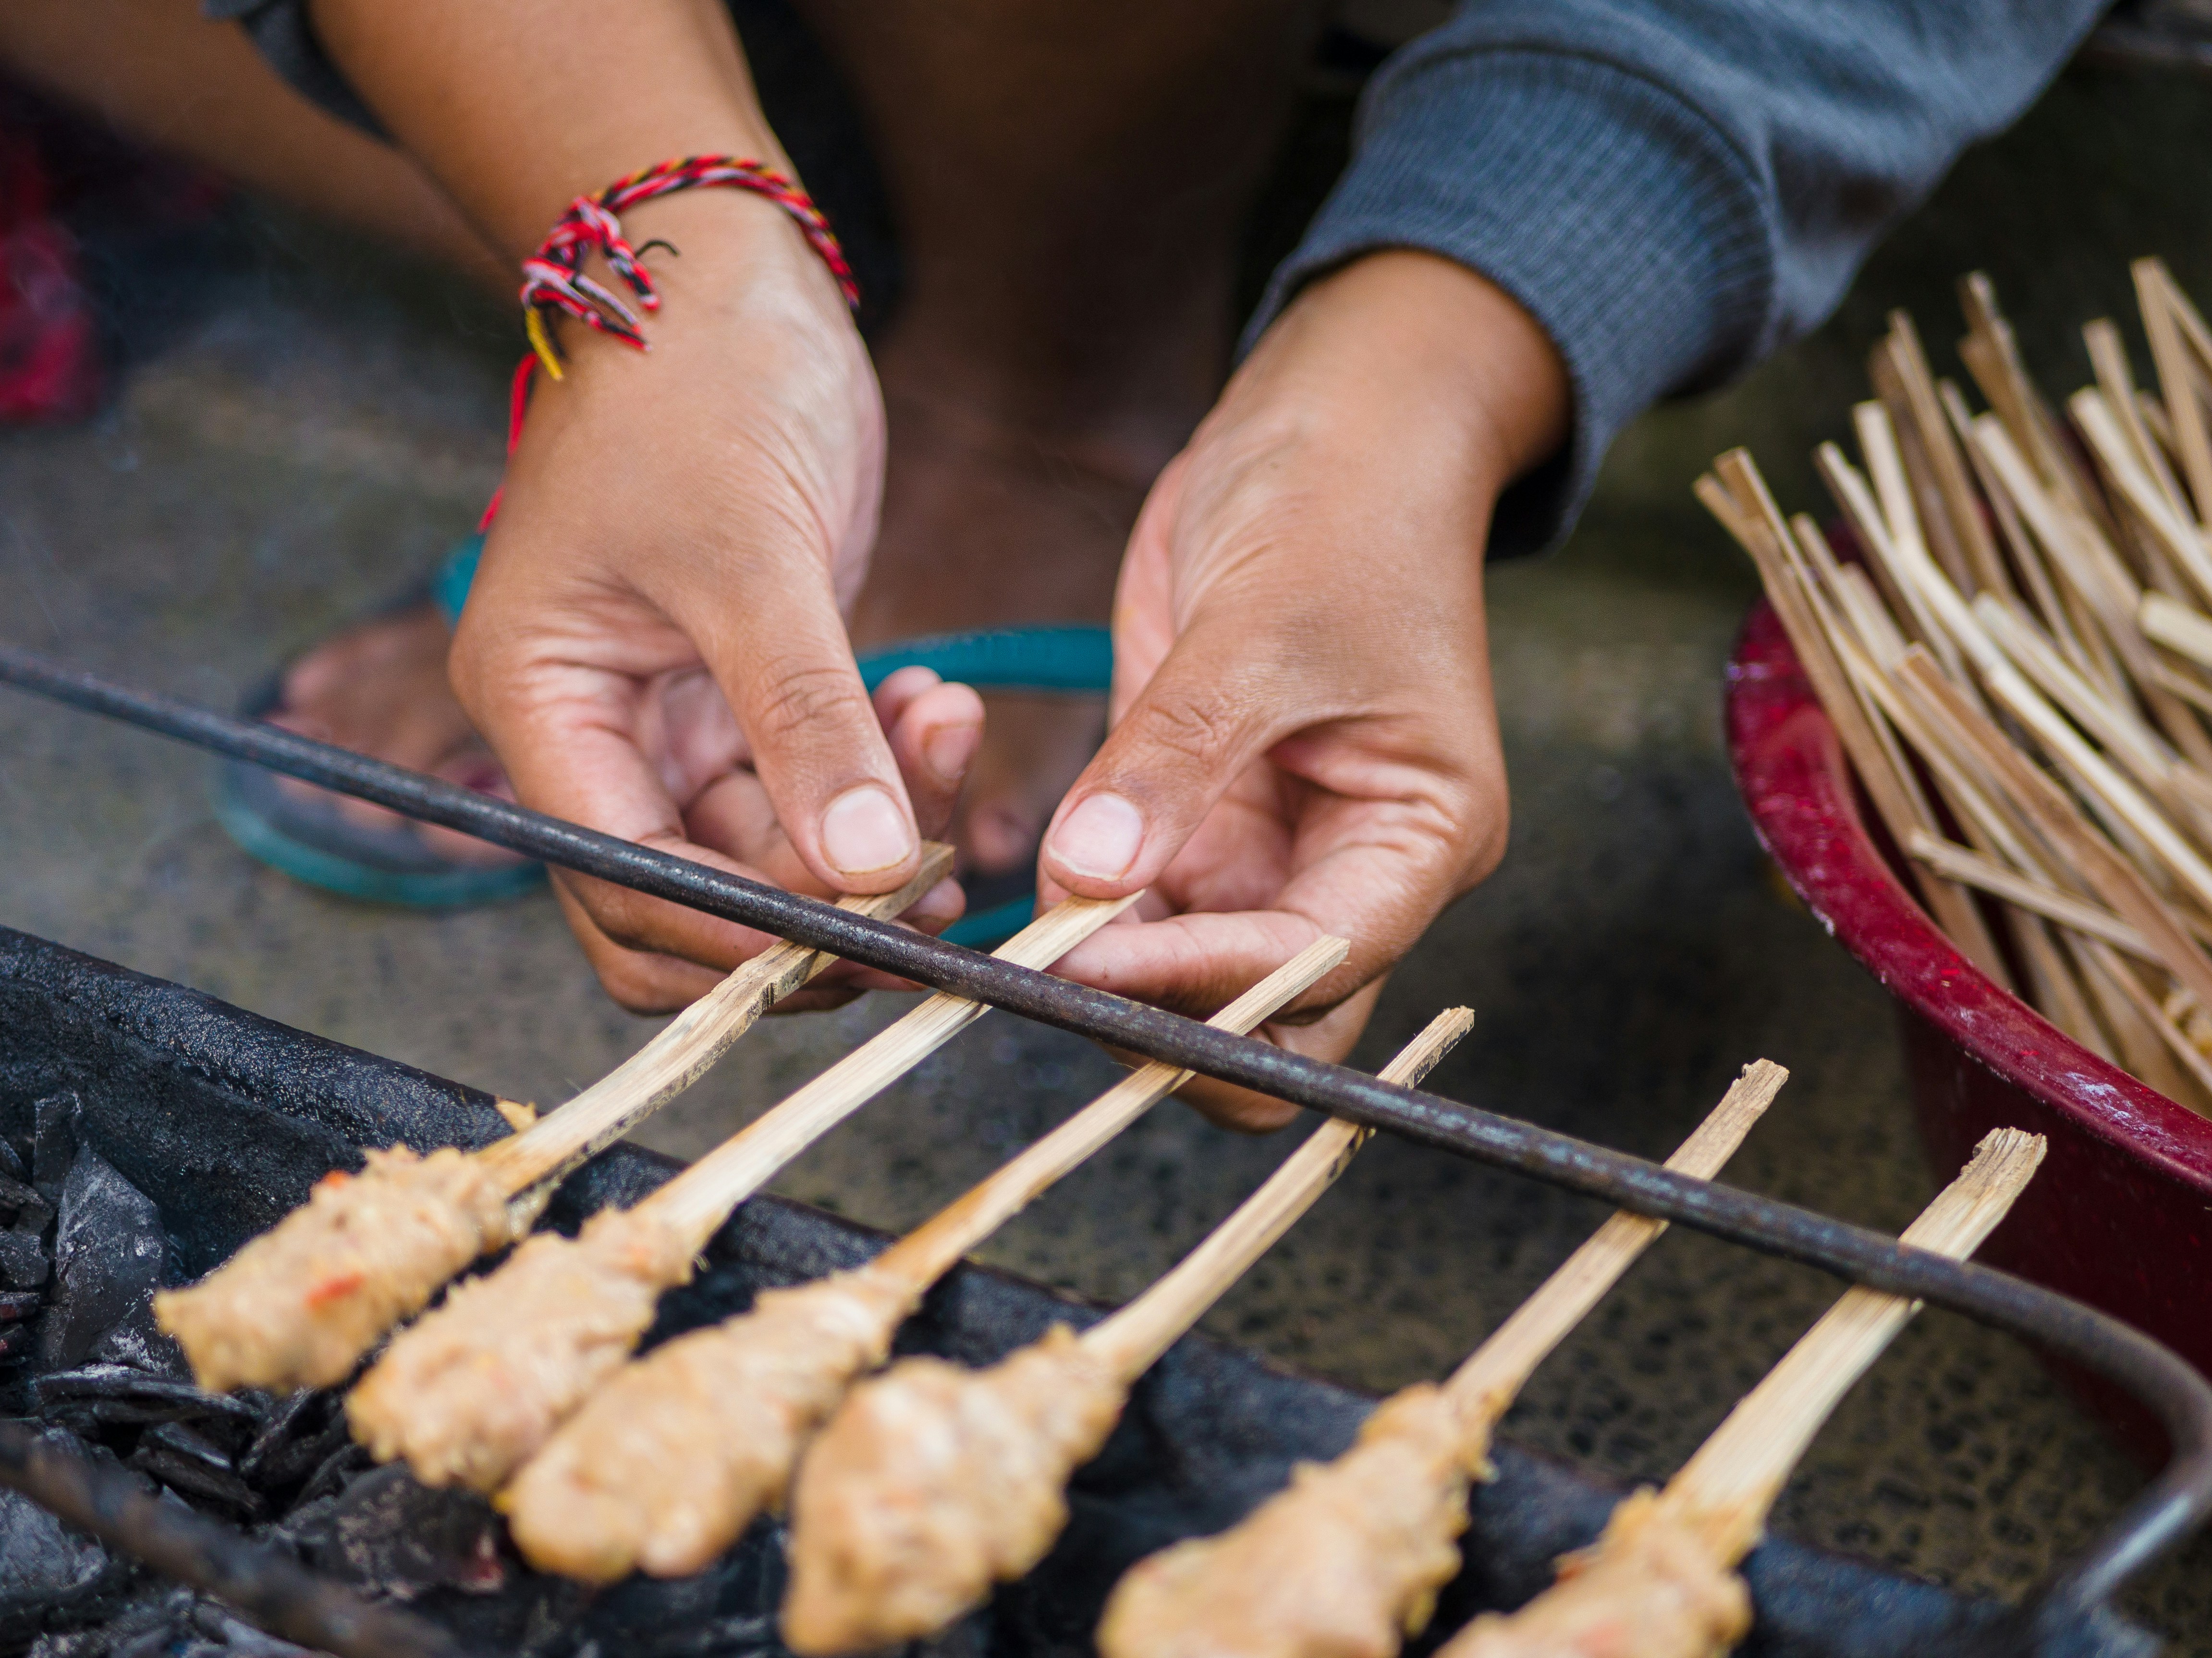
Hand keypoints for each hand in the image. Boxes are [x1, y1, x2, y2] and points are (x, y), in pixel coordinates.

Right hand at [450, 193, 978, 1010]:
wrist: (729, 279)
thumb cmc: (699, 389)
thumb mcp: (750, 558)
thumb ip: (805, 722)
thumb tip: (867, 874)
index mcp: (540, 702)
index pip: (626, 884)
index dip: (744, 936)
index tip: (870, 931)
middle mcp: (592, 729)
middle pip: (692, 901)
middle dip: (814, 909)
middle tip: (935, 883)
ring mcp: (670, 717)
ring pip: (770, 850)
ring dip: (872, 827)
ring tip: (951, 733)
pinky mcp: (745, 693)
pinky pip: (814, 784)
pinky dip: (883, 769)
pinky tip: (937, 704)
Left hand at [1039, 251, 1569, 1126]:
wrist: (1330, 431)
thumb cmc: (1341, 507)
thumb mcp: (1259, 628)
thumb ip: (1172, 759)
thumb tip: (1085, 880)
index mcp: (1421, 836)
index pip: (1319, 961)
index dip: (1205, 982)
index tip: (1084, 967)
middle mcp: (1353, 868)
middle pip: (1273, 1021)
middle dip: (1171, 1022)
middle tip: (1051, 986)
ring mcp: (1273, 853)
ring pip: (1194, 984)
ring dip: (1110, 982)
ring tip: (1014, 951)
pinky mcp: (1200, 823)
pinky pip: (1138, 916)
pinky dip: (1081, 924)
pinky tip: (1021, 904)